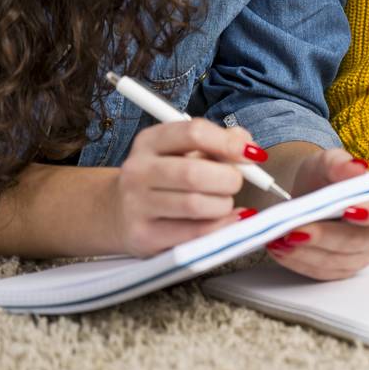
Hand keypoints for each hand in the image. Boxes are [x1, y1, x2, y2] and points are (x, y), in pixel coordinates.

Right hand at [109, 118, 261, 256]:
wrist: (118, 212)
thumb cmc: (162, 178)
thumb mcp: (182, 151)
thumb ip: (217, 142)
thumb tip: (247, 144)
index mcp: (149, 141)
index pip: (194, 132)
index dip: (229, 143)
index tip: (250, 154)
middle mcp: (138, 171)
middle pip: (195, 173)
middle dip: (229, 178)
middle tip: (236, 182)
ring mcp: (136, 206)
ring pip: (195, 205)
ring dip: (223, 204)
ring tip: (224, 202)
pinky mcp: (144, 237)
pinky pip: (193, 234)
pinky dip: (220, 226)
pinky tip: (227, 219)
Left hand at [263, 149, 368, 279]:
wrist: (305, 198)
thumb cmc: (322, 179)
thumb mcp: (326, 162)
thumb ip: (341, 164)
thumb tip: (358, 168)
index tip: (348, 210)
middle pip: (359, 241)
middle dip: (325, 236)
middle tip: (297, 229)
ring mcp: (360, 255)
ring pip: (337, 261)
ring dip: (307, 252)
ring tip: (282, 238)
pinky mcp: (340, 270)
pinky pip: (321, 272)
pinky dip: (299, 261)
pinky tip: (281, 249)